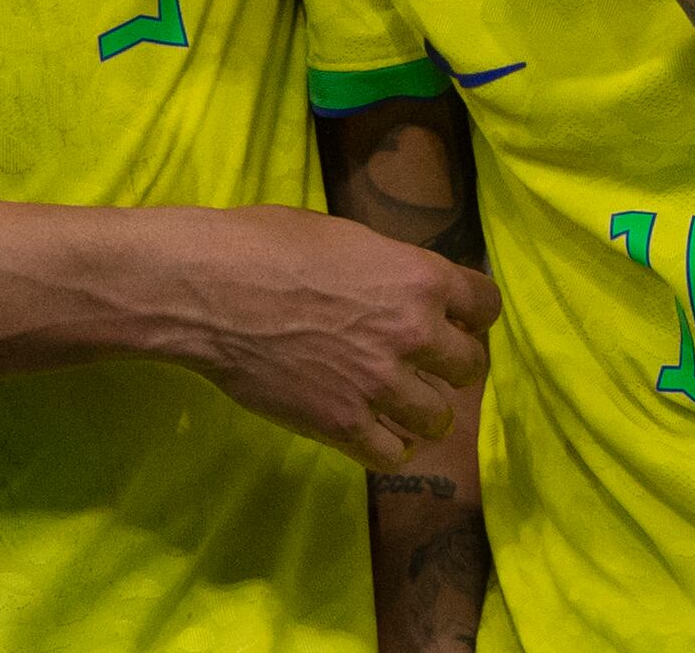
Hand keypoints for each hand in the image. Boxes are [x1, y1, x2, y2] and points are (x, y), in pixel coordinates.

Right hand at [173, 204, 500, 472]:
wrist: (208, 291)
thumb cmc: (268, 245)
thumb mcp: (348, 239)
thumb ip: (391, 270)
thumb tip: (406, 288)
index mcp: (420, 277)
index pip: (486, 306)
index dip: (472, 315)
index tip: (456, 321)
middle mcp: (414, 333)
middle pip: (470, 367)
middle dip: (451, 366)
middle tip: (425, 365)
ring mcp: (380, 384)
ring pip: (438, 419)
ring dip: (423, 412)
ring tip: (401, 405)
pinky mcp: (343, 425)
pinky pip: (394, 455)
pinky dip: (391, 448)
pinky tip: (376, 434)